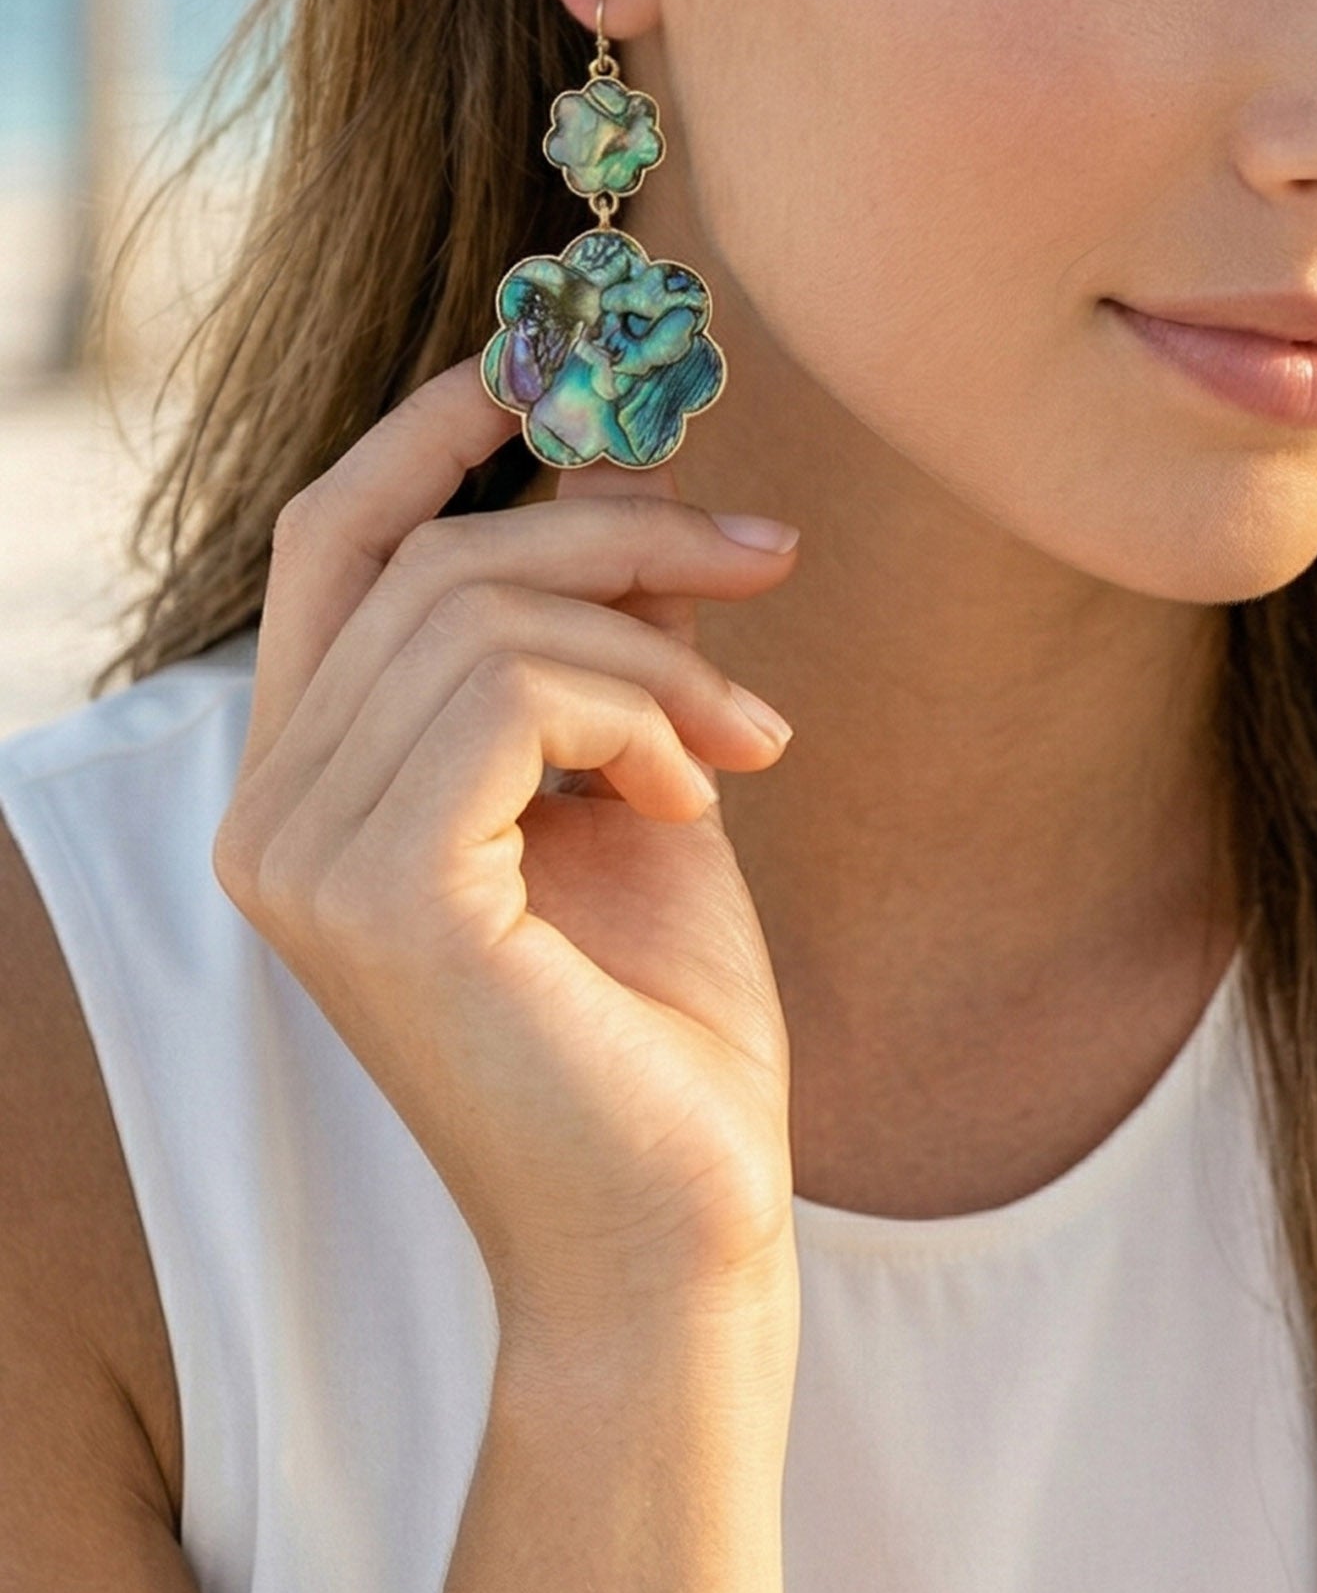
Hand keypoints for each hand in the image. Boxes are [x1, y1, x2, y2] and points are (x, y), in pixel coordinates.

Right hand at [213, 355, 802, 1331]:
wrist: (683, 1226)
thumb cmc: (659, 1019)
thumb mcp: (626, 777)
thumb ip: (592, 643)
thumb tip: (624, 474)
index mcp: (312, 784)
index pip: (335, 545)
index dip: (434, 431)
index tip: (553, 365)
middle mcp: (271, 812)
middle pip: (431, 556)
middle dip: (620, 529)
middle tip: (769, 558)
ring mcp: (301, 852)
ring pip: (482, 607)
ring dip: (654, 639)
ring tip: (747, 732)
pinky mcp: (374, 885)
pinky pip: (511, 686)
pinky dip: (636, 707)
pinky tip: (702, 786)